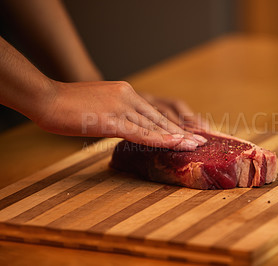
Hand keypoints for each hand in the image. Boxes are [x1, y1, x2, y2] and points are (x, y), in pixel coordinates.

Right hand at [33, 80, 206, 150]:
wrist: (45, 98)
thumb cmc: (67, 105)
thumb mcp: (98, 107)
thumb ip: (116, 115)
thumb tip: (126, 128)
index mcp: (125, 92)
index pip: (154, 112)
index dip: (172, 124)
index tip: (188, 133)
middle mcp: (127, 97)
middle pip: (159, 118)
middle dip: (181, 131)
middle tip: (202, 140)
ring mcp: (120, 107)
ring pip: (154, 125)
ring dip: (176, 137)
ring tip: (195, 145)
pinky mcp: (111, 120)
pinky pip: (140, 132)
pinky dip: (159, 139)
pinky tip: (175, 144)